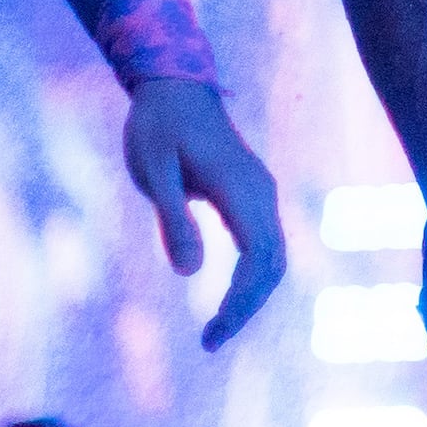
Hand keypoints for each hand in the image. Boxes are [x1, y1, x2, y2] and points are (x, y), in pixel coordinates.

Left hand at [121, 78, 287, 348]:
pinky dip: (251, 278)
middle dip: (248, 308)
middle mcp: (261, 193)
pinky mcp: (251, 195)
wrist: (174, 84)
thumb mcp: (153, 170)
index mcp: (241, 189)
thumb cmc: (157, 125)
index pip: (258, 260)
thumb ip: (172, 218)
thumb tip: (188, 274)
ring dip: (251, 296)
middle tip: (210, 342)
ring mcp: (260, 193)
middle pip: (273, 265)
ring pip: (273, 257)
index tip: (212, 334)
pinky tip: (228, 297)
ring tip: (216, 328)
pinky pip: (263, 245)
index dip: (240, 302)